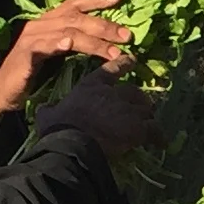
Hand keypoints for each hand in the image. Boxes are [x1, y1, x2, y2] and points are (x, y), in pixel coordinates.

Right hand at [0, 0, 130, 127]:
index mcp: (50, 22)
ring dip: (93, 41)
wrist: (3, 91)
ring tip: (114, 51)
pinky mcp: (24, 55)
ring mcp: (32, 38)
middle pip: (76, 18)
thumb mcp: (58, 55)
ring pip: (66, 32)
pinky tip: (68, 44)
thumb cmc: (34, 73)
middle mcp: (41, 24)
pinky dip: (56, 43)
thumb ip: (77, 44)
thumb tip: (109, 43)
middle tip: (127, 35)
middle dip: (104, 25)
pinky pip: (42, 46)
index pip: (75, 3)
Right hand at [32, 65, 159, 159]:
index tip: (132, 60)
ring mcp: (129, 109)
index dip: (124, 64)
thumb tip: (44, 109)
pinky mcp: (138, 128)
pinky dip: (157, 136)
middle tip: (139, 109)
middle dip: (138, 100)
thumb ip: (49, 110)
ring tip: (148, 126)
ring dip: (147, 117)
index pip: (113, 68)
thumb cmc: (58, 127)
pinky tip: (159, 142)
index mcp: (93, 84)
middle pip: (134, 92)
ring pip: (146, 109)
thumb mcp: (49, 114)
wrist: (72, 142)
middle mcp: (114, 93)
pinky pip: (154, 130)